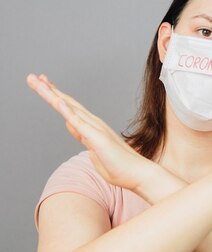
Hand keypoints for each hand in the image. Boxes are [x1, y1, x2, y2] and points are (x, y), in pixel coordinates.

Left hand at [26, 73, 153, 191]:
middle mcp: (94, 125)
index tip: (45, 85)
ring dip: (52, 94)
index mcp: (93, 129)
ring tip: (37, 80)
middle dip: (49, 90)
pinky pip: (78, 122)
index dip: (57, 97)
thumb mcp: (96, 153)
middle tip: (32, 76)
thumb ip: (83, 138)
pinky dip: (66, 110)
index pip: (71, 109)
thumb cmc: (121, 169)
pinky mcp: (96, 138)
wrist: (139, 175)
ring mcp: (95, 129)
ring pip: (69, 107)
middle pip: (67, 103)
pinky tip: (56, 100)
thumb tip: (73, 128)